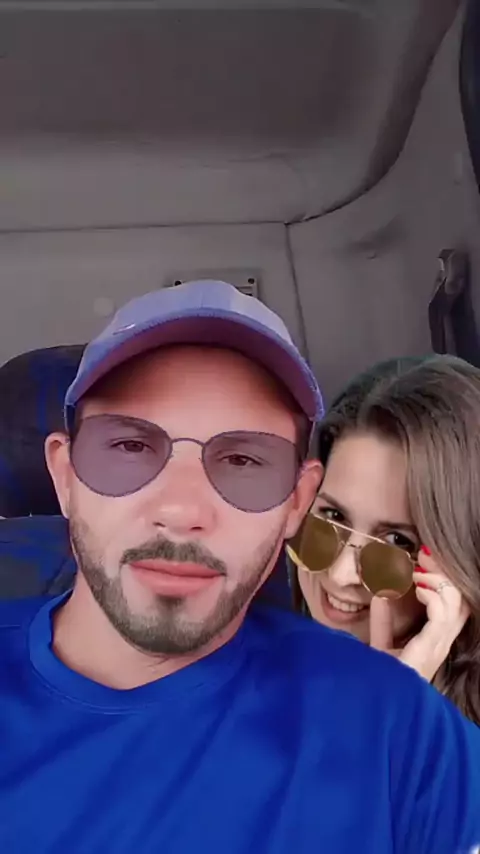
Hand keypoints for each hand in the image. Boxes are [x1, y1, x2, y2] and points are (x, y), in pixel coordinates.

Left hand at [369, 547, 469, 681]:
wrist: (373, 703)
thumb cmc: (380, 680)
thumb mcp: (382, 644)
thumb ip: (383, 621)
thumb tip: (380, 593)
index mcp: (435, 642)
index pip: (456, 606)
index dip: (444, 581)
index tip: (423, 561)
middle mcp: (442, 644)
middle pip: (462, 601)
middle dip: (446, 574)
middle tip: (425, 557)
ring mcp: (438, 647)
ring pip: (458, 604)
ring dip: (439, 581)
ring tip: (418, 572)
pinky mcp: (428, 650)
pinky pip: (441, 616)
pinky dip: (432, 595)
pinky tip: (417, 588)